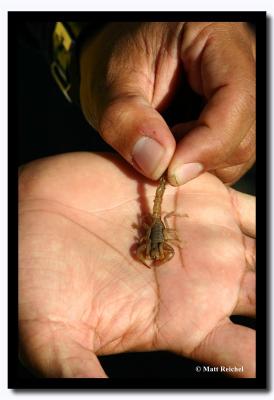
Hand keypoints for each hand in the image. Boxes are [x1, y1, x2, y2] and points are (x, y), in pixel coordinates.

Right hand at [19, 152, 254, 377]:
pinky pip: (246, 204)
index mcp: (180, 321)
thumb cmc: (37, 280)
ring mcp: (197, 236)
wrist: (26, 215)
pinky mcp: (190, 196)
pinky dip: (262, 212)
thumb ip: (82, 376)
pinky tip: (267, 219)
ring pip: (263, 249)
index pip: (246, 352)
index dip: (265, 357)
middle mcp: (198, 280)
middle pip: (265, 296)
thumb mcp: (56, 340)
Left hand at [80, 22, 254, 185]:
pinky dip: (200, 164)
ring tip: (163, 145)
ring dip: (199, 164)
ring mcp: (241, 96)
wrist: (127, 60)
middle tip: (156, 156)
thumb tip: (157, 165)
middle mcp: (241, 67)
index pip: (236, 98)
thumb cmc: (120, 59)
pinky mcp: (234, 119)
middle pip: (243, 133)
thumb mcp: (114, 80)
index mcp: (215, 37)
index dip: (209, 143)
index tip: (171, 172)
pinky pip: (229, 157)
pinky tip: (174, 148)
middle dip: (199, 158)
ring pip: (240, 151)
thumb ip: (126, 118)